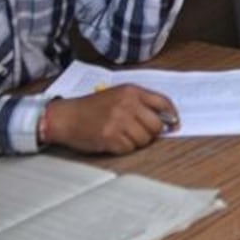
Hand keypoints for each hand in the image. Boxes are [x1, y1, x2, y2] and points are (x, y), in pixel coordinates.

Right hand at [44, 86, 177, 155]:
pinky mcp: (110, 137)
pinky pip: (130, 148)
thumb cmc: (91, 107)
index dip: (172, 115)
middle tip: (139, 132)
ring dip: (136, 141)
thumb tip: (167, 119)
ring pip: (145, 139)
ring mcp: (119, 121)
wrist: (65, 117)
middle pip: (157, 125)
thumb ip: (141, 103)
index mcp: (131, 91)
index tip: (174, 124)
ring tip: (122, 135)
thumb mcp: (118, 95)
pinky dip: (123, 148)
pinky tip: (113, 141)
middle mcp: (127, 104)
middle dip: (151, 133)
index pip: (163, 102)